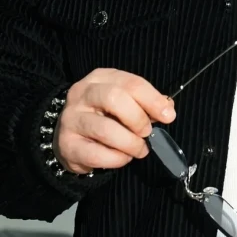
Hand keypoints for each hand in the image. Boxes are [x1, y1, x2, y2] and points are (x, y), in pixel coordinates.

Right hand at [53, 68, 175, 174]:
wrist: (69, 137)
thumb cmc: (104, 116)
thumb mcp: (124, 102)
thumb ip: (145, 104)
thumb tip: (168, 110)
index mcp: (100, 78)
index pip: (130, 83)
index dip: (153, 100)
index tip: (168, 115)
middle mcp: (82, 94)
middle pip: (114, 98)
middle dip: (138, 118)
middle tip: (147, 133)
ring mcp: (71, 119)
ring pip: (106, 130)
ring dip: (131, 143)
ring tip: (139, 149)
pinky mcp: (67, 145)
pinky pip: (98, 154)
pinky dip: (118, 159)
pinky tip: (123, 158)